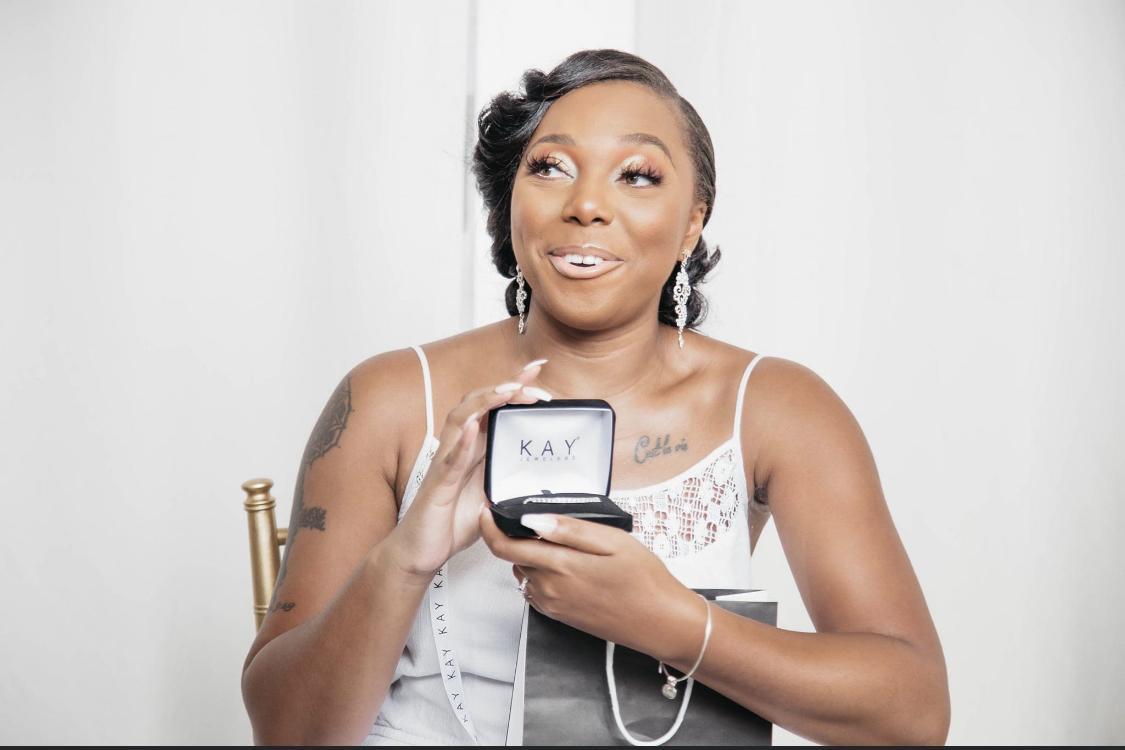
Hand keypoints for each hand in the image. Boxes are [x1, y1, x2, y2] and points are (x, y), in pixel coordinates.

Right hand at [388, 359, 551, 582]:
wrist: (420, 553)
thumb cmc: (449, 524)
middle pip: (479, 403)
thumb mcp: (492, 498)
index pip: (495, 408)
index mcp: (473, 448)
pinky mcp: (437, 485)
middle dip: (507, 387)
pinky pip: (450, 458)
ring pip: (461, 419)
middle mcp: (458, 448)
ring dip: (485, 401)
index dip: (514, 385)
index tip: (538, 367)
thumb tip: (542, 476)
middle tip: (534, 379)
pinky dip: (463, 440)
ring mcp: (446, 463)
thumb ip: (509, 481)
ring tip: (508, 390)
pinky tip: (475, 425)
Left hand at [479, 507, 702, 660]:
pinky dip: (541, 572)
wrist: (661, 623)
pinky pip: (537, 589)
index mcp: (559, 567)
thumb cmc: (644, 579)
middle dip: (516, 537)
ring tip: (561, 540)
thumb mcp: (612, 542)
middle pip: (514, 558)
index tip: (487, 510)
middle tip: (541, 519)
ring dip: (531, 555)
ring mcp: (553, 605)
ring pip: (525, 572)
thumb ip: (570, 530)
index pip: (505, 548)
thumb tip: (532, 519)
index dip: (489, 528)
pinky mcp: (560, 615)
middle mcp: (548, 589)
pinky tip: (569, 563)